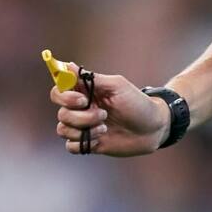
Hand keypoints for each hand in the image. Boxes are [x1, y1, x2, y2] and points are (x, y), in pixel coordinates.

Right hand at [50, 65, 169, 156]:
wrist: (152, 128)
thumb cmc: (137, 103)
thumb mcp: (117, 86)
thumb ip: (92, 78)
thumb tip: (68, 65)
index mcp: (85, 92)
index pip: (58, 91)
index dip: (64, 96)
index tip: (82, 100)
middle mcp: (81, 109)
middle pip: (61, 112)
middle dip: (80, 116)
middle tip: (103, 114)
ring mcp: (83, 127)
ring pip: (63, 129)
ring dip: (85, 128)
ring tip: (105, 126)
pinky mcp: (87, 143)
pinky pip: (71, 146)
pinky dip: (84, 142)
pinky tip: (101, 138)